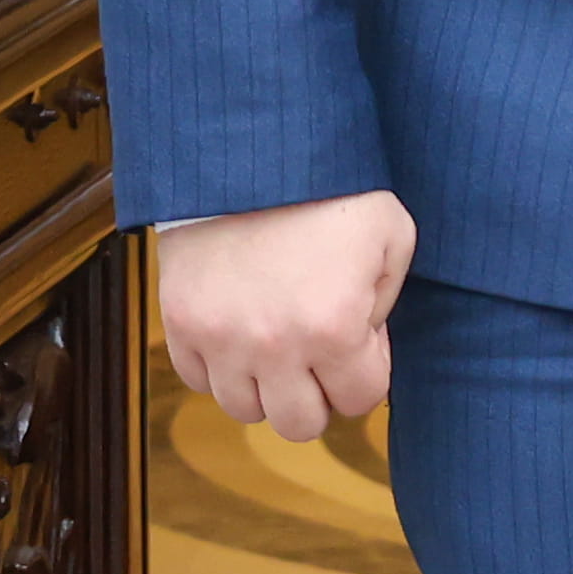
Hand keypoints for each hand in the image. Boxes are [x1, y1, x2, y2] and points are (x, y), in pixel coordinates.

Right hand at [158, 189, 417, 441]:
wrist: (255, 149)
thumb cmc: (332, 187)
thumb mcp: (391, 238)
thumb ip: (385, 304)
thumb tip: (362, 345)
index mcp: (334, 328)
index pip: (360, 400)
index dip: (366, 370)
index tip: (360, 337)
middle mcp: (274, 346)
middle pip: (299, 424)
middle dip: (318, 393)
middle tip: (320, 353)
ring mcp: (220, 338)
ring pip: (244, 410)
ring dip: (266, 386)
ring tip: (278, 340)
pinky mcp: (181, 322)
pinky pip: (198, 380)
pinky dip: (220, 367)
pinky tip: (242, 330)